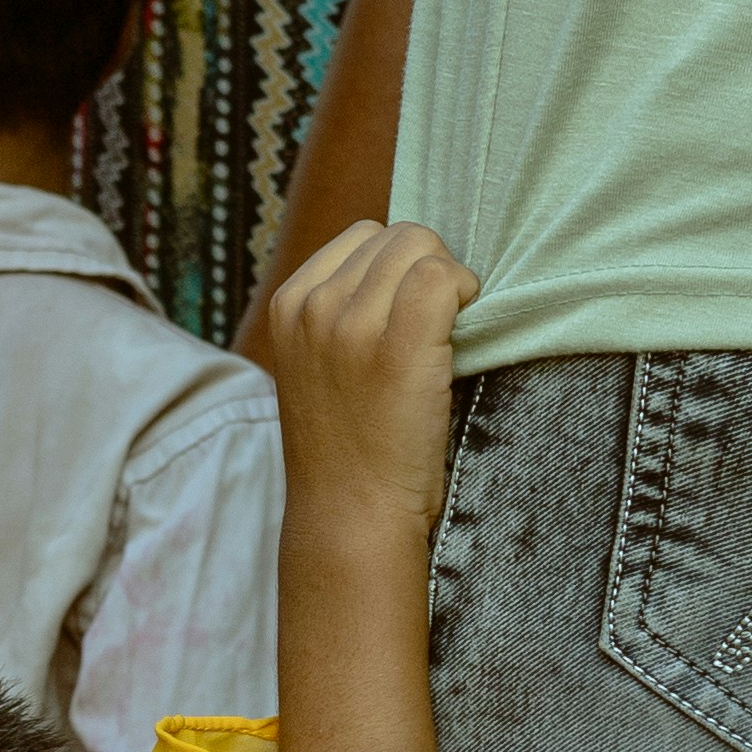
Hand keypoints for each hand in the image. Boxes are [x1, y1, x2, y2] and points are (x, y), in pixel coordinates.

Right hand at [256, 216, 475, 550]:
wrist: (350, 515)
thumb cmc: (349, 446)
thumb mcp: (318, 365)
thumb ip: (341, 311)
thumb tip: (409, 263)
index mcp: (287, 305)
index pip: (362, 236)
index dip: (398, 267)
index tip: (405, 315)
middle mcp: (312, 307)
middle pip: (397, 235)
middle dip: (427, 270)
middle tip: (433, 328)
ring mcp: (350, 325)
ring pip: (423, 248)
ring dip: (450, 282)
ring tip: (445, 335)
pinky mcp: (395, 346)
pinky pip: (442, 278)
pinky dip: (465, 294)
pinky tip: (461, 334)